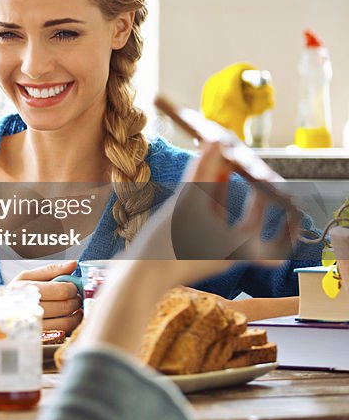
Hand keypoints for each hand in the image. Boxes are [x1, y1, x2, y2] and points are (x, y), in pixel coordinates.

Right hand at [11, 260, 82, 332]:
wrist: (0, 314)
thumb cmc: (16, 293)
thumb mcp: (27, 277)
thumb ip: (51, 270)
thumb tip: (73, 264)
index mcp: (26, 290)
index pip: (61, 290)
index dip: (72, 287)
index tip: (72, 286)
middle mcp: (29, 309)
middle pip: (65, 306)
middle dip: (75, 300)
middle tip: (75, 297)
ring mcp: (34, 326)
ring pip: (66, 322)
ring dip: (77, 314)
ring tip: (75, 308)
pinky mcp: (38, 338)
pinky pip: (62, 334)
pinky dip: (71, 326)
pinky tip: (69, 319)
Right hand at [122, 141, 285, 285]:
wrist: (139, 278)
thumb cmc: (170, 246)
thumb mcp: (189, 201)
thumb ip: (204, 170)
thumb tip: (217, 141)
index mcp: (240, 247)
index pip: (273, 233)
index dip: (280, 214)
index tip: (280, 195)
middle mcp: (229, 252)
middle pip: (248, 221)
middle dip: (247, 195)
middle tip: (247, 173)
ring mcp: (209, 253)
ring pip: (224, 219)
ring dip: (221, 193)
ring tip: (218, 168)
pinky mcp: (190, 251)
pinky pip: (206, 224)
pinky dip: (204, 204)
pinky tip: (195, 185)